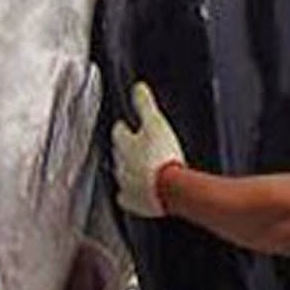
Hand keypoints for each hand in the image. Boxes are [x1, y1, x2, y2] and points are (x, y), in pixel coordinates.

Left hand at [110, 82, 184, 217]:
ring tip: (139, 169)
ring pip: (121, 174)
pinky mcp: (132, 202)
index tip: (126, 126)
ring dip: (129, 170)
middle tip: (135, 147)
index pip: (118, 131)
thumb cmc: (163, 157)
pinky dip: (132, 193)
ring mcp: (125, 183)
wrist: (171, 190)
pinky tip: (139, 192)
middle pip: (118, 153)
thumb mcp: (156, 123)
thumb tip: (137, 87)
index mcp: (125, 143)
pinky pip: (127, 197)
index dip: (123, 127)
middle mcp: (120, 164)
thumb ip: (145, 104)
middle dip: (125, 149)